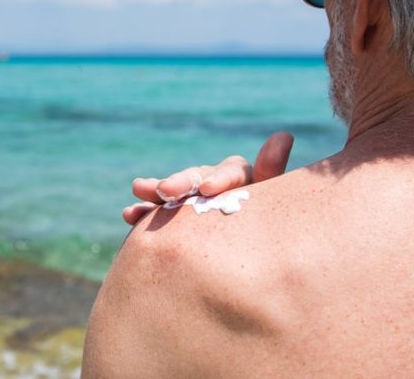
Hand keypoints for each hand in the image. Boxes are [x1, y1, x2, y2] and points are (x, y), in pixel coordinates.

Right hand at [123, 132, 294, 224]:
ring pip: (173, 191)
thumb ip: (271, 175)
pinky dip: (144, 211)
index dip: (220, 178)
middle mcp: (216, 185)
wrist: (234, 278)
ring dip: (155, 190)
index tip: (207, 190)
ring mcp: (192, 201)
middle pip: (198, 177)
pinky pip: (157, 211)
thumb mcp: (268, 209)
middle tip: (165, 191)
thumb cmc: (263, 240)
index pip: (233, 171)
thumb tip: (283, 135)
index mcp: (244, 182)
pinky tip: (130, 215)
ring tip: (139, 191)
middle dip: (181, 182)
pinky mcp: (173, 218)